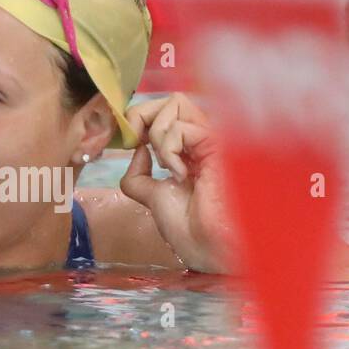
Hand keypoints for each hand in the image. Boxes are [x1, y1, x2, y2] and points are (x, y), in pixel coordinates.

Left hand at [119, 93, 232, 272]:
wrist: (209, 249)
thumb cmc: (190, 230)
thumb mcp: (154, 197)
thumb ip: (140, 175)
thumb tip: (138, 150)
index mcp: (192, 151)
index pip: (166, 112)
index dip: (141, 118)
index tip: (129, 141)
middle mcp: (204, 140)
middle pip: (171, 99)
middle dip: (142, 115)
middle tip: (135, 141)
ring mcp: (213, 139)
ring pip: (176, 103)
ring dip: (158, 135)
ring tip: (168, 167)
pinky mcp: (218, 144)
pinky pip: (180, 127)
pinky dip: (169, 149)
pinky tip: (181, 176)